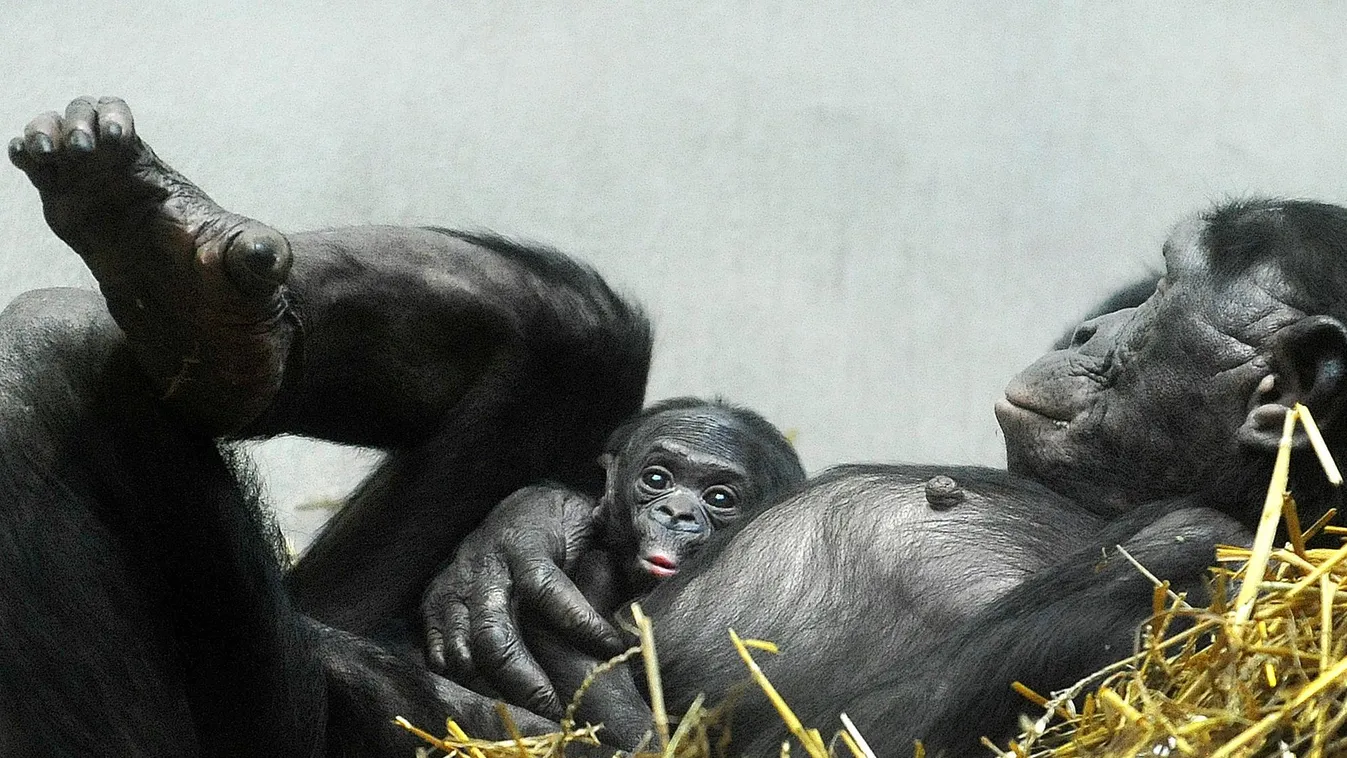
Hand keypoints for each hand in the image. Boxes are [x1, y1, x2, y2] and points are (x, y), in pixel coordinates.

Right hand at [421, 484, 624, 717]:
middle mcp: (483, 564)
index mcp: (525, 542)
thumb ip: (627, 552)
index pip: (546, 588)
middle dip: (524, 678)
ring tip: (531, 710)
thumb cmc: (565, 526)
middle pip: (493, 633)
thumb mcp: (597, 528)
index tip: (612, 646)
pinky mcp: (434, 603)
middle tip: (557, 709)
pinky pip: (440, 654)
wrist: (515, 508)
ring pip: (463, 650)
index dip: (579, 621)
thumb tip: (665, 569)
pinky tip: (498, 695)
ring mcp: (454, 585)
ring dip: (495, 687)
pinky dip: (466, 681)